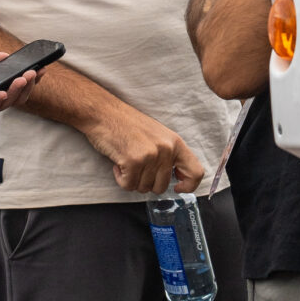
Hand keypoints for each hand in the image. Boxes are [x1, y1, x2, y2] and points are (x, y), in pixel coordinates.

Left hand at [0, 40, 37, 122]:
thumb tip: (6, 55)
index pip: (14, 83)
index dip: (28, 78)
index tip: (42, 68)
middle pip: (14, 95)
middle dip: (27, 84)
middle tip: (35, 74)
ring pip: (4, 102)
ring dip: (16, 91)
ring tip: (24, 80)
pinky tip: (3, 93)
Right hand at [82, 98, 204, 195]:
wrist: (104, 113)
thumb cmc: (128, 124)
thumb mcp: (158, 136)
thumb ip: (170, 155)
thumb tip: (178, 178)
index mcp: (176, 142)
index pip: (195, 172)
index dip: (188, 186)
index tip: (177, 187)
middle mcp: (166, 149)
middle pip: (162, 186)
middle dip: (147, 183)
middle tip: (137, 168)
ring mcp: (150, 155)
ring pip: (144, 188)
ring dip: (132, 180)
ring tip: (126, 161)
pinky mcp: (133, 161)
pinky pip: (128, 185)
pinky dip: (120, 178)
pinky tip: (118, 164)